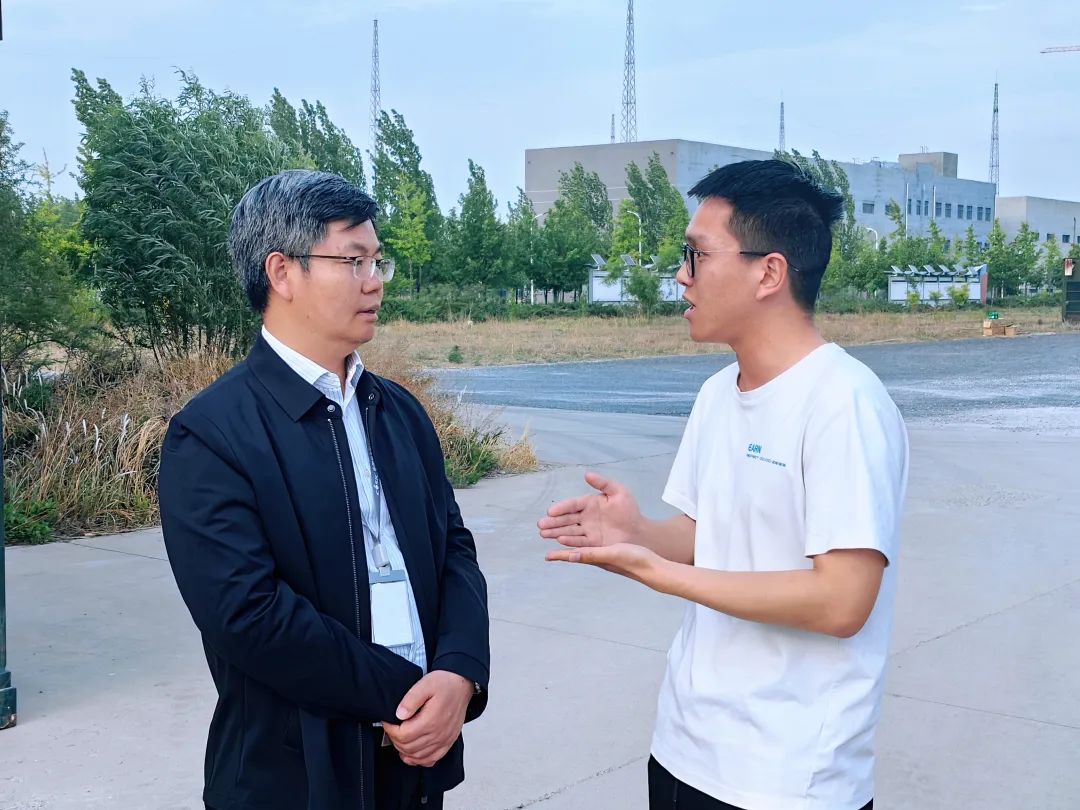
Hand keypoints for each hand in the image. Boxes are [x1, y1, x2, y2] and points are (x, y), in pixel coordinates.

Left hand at [382, 670, 472, 767]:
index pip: (403, 735)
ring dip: (404, 751)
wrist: (462, 685)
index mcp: (430, 721)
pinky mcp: (448, 742)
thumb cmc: (445, 684)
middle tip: (392, 729)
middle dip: (395, 740)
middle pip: (408, 748)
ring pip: (418, 757)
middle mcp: (438, 734)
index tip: (387, 722)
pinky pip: (431, 760)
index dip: (391, 730)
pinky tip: (412, 753)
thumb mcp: (425, 684)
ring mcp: (444, 740)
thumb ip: (410, 699)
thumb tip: (399, 714)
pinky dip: (419, 760)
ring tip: (399, 739)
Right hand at [537, 472, 642, 549]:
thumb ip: (603, 483)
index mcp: (590, 504)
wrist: (639, 532)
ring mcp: (588, 531)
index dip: (562, 508)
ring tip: (543, 533)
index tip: (551, 511)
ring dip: (556, 532)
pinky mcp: (592, 543)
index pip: (573, 505)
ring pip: (569, 531)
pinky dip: (569, 542)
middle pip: (567, 519)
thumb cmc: (630, 511)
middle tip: (540, 524)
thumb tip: (587, 474)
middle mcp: (586, 517)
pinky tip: (560, 541)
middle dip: (553, 522)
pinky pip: (579, 542)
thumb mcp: (619, 492)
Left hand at [545, 542, 667, 588]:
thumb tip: (571, 556)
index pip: (574, 557)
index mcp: (596, 559)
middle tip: (553, 544)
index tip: (547, 557)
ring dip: (575, 545)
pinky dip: (589, 542)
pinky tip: (591, 541)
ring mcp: (607, 557)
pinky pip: (597, 546)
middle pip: (577, 553)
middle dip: (564, 550)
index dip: (560, 556)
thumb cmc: (634, 560)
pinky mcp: (616, 553)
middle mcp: (599, 559)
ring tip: (566, 541)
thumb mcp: (611, 553)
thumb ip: (592, 554)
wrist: (654, 568)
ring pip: (586, 549)